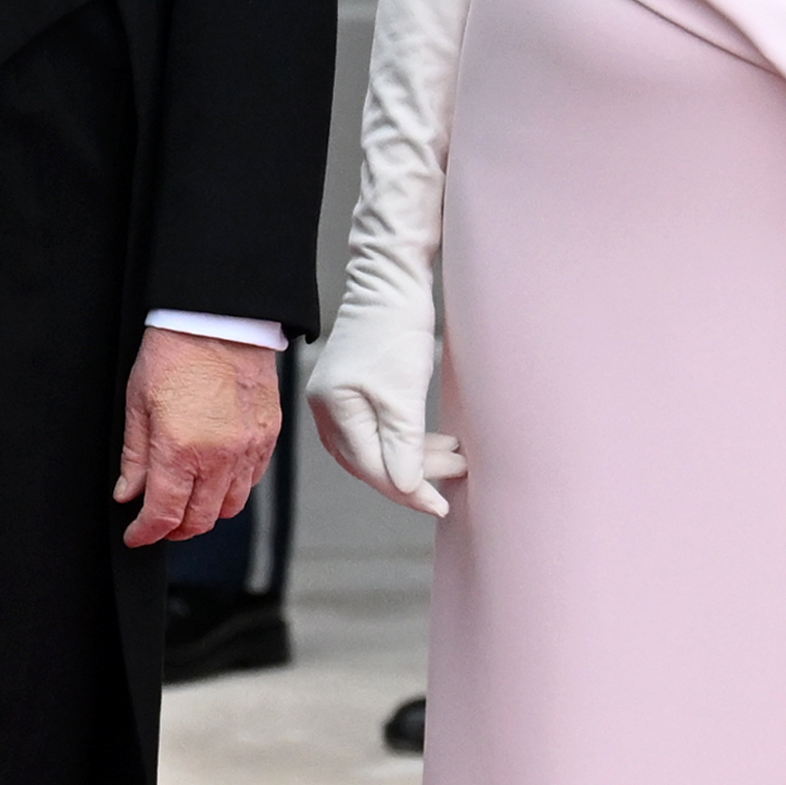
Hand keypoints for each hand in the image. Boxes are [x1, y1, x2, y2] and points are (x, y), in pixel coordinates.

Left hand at [120, 325, 280, 547]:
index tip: (136, 535)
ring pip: (230, 507)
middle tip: (159, 523)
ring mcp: (248, 449)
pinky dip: (232, 489)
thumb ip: (135, 457)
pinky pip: (252, 481)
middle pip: (199, 520)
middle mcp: (219, 457)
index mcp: (180, 450)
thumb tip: (128, 493)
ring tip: (187, 501)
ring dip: (206, 513)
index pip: (163, 514)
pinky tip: (214, 477)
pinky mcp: (268, 437)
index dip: (146, 533)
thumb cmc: (174, 354)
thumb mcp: (138, 404)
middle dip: (175, 530)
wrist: (219, 321)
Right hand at [302, 293, 459, 517]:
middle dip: (414, 474)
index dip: (408, 490)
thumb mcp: (404, 391)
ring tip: (455, 456)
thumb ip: (403, 443)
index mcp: (334, 409)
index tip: (442, 503)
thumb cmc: (396, 329)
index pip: (371, 466)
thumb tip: (405, 487)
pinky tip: (435, 440)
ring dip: (415, 457)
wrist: (391, 281)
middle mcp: (328, 409)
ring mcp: (339, 400)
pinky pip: (379, 430)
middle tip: (457, 474)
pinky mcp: (355, 391)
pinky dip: (408, 439)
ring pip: (376, 448)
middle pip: (370, 462)